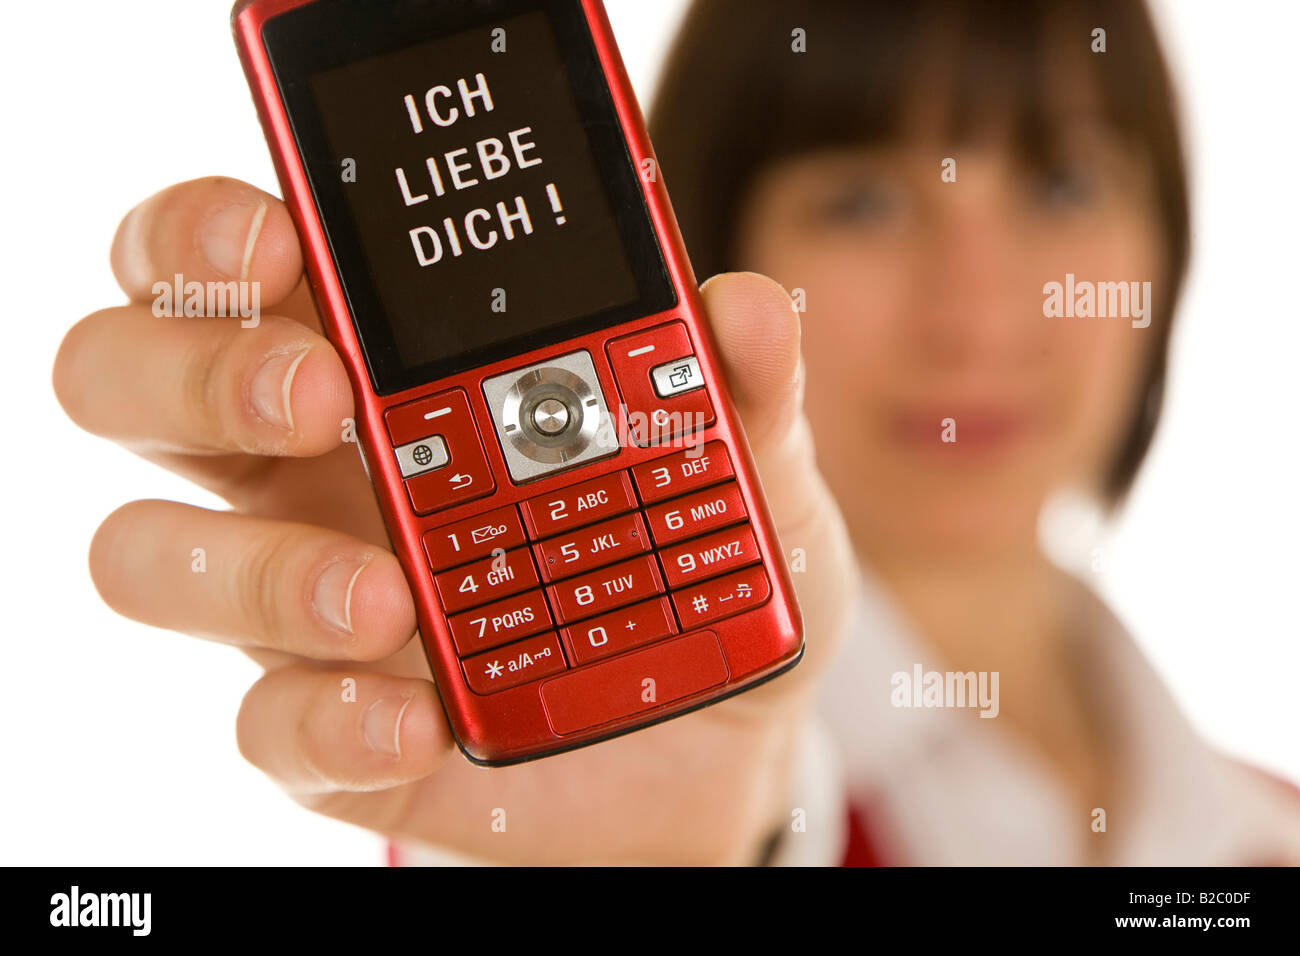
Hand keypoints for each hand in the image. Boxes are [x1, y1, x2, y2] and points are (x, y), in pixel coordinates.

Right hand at [54, 177, 856, 863]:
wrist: (709, 737)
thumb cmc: (693, 568)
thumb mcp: (741, 471)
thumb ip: (739, 389)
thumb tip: (746, 310)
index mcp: (385, 366)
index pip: (229, 263)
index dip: (207, 233)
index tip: (277, 243)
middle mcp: (310, 470)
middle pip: (134, 381)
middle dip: (194, 369)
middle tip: (317, 398)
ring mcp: (304, 600)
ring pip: (149, 554)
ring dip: (250, 567)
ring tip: (384, 598)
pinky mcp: (328, 726)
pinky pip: (264, 720)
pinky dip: (326, 717)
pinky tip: (417, 717)